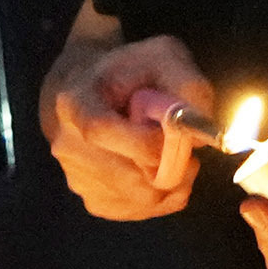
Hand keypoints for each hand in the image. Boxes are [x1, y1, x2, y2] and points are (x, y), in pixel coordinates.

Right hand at [36, 27, 212, 220]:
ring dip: (171, 184)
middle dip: (171, 167)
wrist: (86, 91)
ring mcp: (77, 178)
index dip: (146, 143)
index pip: (101, 131)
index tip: (178, 138)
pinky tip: (161, 173)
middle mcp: (68, 145)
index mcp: (75, 102)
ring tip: (172, 156)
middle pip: (128, 177)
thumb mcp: (162, 56)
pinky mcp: (92, 200)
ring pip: (140, 200)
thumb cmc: (127, 72)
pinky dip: (162, 199)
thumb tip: (199, 132)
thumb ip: (187, 86)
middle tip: (186, 150)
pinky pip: (138, 211)